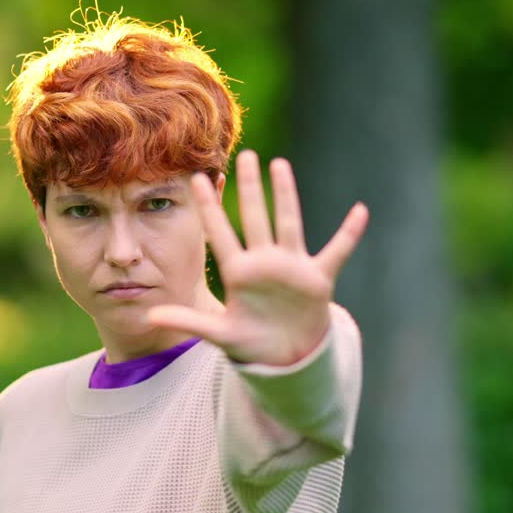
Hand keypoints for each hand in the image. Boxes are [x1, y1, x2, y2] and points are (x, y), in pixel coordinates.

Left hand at [146, 149, 368, 365]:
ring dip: (286, 196)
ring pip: (288, 223)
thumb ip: (188, 322)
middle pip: (254, 218)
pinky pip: (337, 251)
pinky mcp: (317, 279)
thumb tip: (150, 316)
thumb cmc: (251, 342)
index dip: (210, 208)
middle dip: (249, 187)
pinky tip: (361, 212)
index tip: (197, 179)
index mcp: (239, 273)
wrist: (286, 359)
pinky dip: (349, 234)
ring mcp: (292, 267)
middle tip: (245, 154)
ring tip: (280, 166)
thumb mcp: (219, 334)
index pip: (220, 234)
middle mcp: (264, 262)